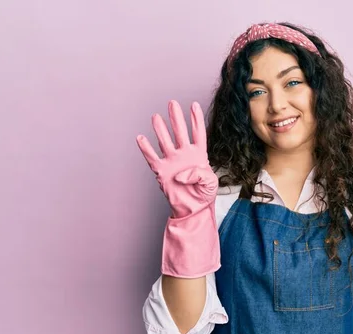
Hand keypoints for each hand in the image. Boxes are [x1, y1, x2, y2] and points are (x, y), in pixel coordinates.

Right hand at [136, 100, 217, 218]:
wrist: (193, 209)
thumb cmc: (204, 195)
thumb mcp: (211, 184)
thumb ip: (202, 175)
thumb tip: (182, 173)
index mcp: (199, 154)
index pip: (198, 133)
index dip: (196, 119)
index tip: (194, 105)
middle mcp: (184, 154)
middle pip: (180, 132)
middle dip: (176, 118)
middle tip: (172, 103)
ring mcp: (172, 161)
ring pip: (165, 141)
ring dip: (161, 130)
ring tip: (156, 117)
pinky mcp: (162, 171)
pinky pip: (152, 158)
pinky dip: (146, 148)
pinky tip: (141, 138)